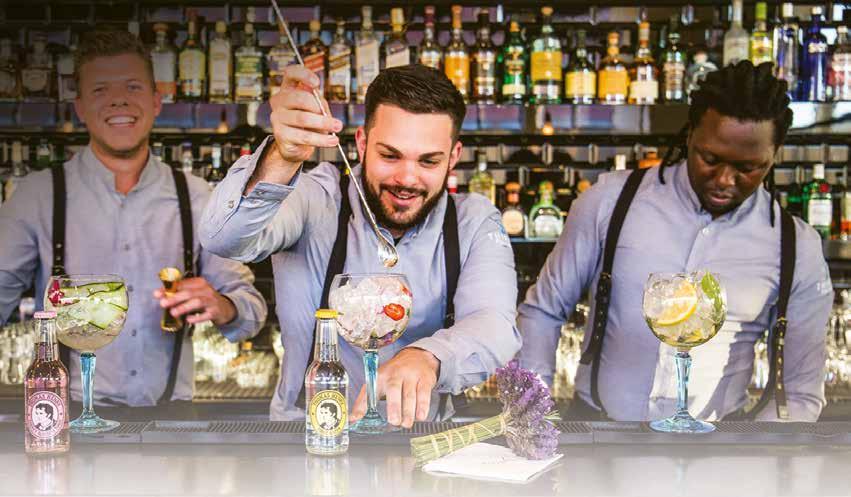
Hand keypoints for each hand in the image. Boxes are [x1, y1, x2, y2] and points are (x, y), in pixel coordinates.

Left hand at [153, 277, 236, 326]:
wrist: (225, 308)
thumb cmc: (205, 300)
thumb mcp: (194, 293)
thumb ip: (178, 293)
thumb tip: (160, 295)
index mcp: (199, 283)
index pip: (182, 284)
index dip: (169, 289)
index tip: (157, 294)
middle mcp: (206, 290)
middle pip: (188, 293)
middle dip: (174, 298)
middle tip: (163, 303)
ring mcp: (212, 301)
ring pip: (197, 302)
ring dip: (184, 307)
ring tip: (173, 313)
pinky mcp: (215, 312)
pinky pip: (205, 315)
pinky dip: (196, 318)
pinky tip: (188, 319)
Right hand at [249, 66, 342, 190]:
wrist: (296, 146)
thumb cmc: (308, 124)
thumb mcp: (316, 109)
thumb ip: (319, 103)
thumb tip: (321, 105)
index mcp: (288, 89)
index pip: (291, 73)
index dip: (304, 75)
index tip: (317, 83)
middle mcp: (279, 101)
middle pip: (299, 98)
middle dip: (319, 107)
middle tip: (335, 117)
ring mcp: (277, 118)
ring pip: (303, 118)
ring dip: (323, 123)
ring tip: (337, 127)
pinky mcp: (280, 135)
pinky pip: (304, 136)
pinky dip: (321, 139)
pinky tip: (332, 141)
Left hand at [351, 348, 439, 428]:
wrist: (416, 356)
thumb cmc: (394, 373)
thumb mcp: (378, 382)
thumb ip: (365, 401)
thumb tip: (353, 418)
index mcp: (381, 376)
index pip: (369, 389)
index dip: (362, 404)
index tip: (357, 417)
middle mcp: (395, 374)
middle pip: (393, 389)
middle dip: (394, 406)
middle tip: (394, 421)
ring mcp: (411, 375)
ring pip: (410, 394)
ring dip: (408, 411)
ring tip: (406, 423)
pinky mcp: (425, 379)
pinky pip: (424, 393)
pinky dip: (423, 406)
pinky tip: (420, 416)